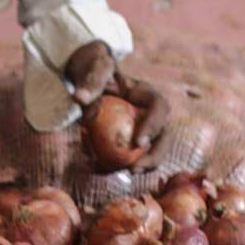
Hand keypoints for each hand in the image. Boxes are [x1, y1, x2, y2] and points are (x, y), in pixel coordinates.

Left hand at [66, 41, 171, 170]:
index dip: (153, 126)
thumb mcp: (95, 70)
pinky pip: (131, 155)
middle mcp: (153, 113)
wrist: (92, 79)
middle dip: (154, 156)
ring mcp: (145, 128)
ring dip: (141, 166)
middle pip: (163, 136)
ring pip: (152, 150)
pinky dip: (117, 164)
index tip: (138, 142)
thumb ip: (90, 83)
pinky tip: (99, 169)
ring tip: (121, 174)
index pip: (159, 109)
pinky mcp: (132, 140)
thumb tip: (80, 99)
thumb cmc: (97, 71)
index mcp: (149, 94)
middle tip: (133, 169)